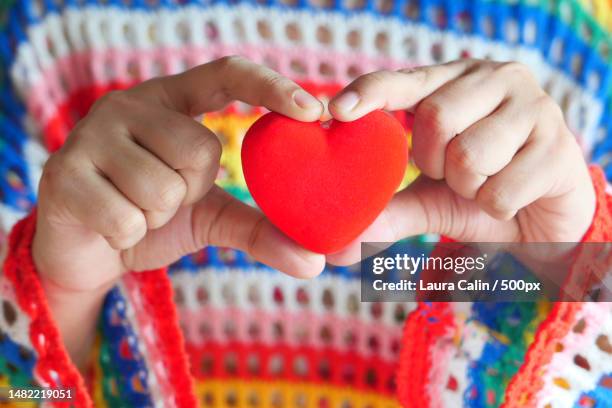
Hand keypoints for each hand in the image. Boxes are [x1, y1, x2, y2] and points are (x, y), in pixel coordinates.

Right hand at [32, 57, 324, 366]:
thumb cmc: (152, 218)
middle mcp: (129, 103)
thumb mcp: (211, 215)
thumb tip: (315, 264)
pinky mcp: (63, 172)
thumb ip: (261, 229)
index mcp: (172, 100)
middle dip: (191, 191)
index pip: (226, 73)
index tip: (313, 111)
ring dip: (157, 216)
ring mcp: (91, 133)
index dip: (270, 87)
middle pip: (200, 149)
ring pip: (162, 188)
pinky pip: (126, 218)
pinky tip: (108, 223)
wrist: (86, 250)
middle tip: (164, 196)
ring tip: (134, 208)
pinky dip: (128, 234)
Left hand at [327, 59, 595, 263]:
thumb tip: (335, 249)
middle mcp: (495, 79)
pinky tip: (514, 196)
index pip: (405, 79)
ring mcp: (534, 106)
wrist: (545, 221)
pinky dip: (496, 206)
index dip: (370, 92)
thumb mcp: (429, 199)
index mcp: (454, 82)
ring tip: (487, 181)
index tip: (336, 111)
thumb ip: (386, 211)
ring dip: (468, 186)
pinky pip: (501, 189)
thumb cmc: (480, 194)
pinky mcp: (560, 144)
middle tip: (454, 171)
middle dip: (434, 161)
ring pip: (469, 154)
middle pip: (436, 117)